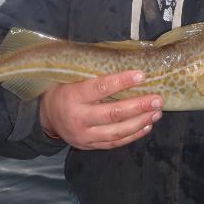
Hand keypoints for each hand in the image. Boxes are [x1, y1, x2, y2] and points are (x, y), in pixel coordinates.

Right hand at [39, 70, 162, 149]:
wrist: (46, 117)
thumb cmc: (62, 89)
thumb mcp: (70, 77)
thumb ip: (92, 72)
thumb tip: (123, 57)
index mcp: (72, 96)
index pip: (100, 88)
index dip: (122, 81)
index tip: (142, 75)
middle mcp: (78, 118)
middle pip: (113, 113)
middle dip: (138, 106)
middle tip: (157, 99)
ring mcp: (84, 136)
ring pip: (117, 132)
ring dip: (140, 122)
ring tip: (156, 113)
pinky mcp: (89, 145)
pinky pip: (114, 143)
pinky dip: (132, 136)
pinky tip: (146, 126)